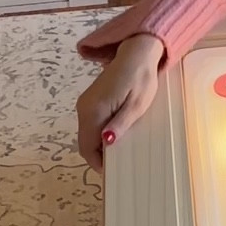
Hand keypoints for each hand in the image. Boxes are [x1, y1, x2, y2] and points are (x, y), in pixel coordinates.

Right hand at [76, 32, 165, 171]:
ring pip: (87, 133)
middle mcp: (84, 108)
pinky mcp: (91, 100)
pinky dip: (99, 133)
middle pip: (85, 142)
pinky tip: (115, 134)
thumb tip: (106, 143)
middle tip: (119, 165)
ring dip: (99, 145)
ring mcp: (85, 103)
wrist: (136, 52)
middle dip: (98, 156)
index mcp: (94, 110)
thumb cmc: (141, 78)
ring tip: (120, 151)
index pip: (86, 147)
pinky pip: (91, 123)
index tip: (112, 173)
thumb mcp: (136, 105)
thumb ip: (120, 124)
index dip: (97, 163)